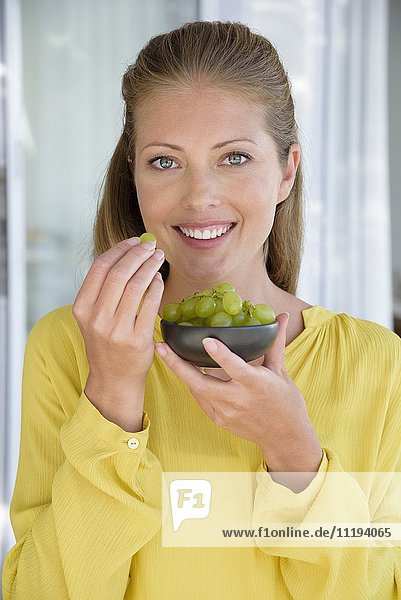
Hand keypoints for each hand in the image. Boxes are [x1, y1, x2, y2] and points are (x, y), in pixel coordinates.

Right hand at [72, 237, 164, 426]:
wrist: (114, 378)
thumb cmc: (106, 342)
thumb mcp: (93, 317)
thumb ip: (103, 290)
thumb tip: (126, 253)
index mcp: (82, 308)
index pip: (100, 268)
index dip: (119, 250)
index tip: (133, 241)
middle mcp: (96, 318)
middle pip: (119, 274)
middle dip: (137, 254)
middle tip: (151, 246)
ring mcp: (116, 330)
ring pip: (136, 286)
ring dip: (150, 267)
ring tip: (158, 258)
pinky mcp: (137, 339)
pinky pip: (150, 304)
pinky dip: (156, 287)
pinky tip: (159, 279)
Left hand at [155, 313, 321, 474]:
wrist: (284, 437)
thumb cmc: (286, 401)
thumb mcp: (281, 371)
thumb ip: (275, 343)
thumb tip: (282, 316)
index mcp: (255, 384)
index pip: (235, 368)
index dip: (221, 355)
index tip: (207, 340)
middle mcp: (238, 400)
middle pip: (201, 383)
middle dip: (177, 365)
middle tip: (160, 347)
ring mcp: (225, 413)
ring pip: (196, 390)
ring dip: (181, 372)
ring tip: (166, 352)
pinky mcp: (218, 420)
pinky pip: (200, 398)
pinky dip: (193, 384)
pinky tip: (185, 370)